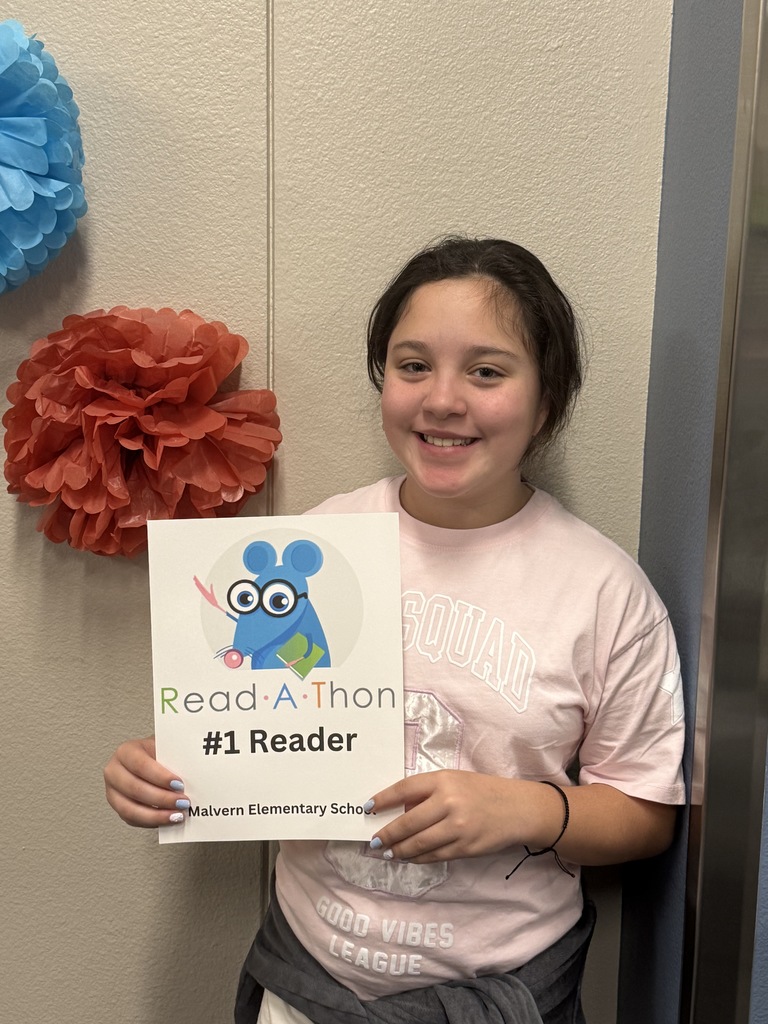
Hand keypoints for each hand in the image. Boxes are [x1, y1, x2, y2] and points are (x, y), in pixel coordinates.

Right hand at [104, 736, 187, 827]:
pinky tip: (167, 819)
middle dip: (161, 798)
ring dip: (156, 815)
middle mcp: (114, 772)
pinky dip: (152, 822)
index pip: (141, 765)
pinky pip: (132, 820)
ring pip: (130, 809)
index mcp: (125, 752)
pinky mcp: (118, 808)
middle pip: (135, 789)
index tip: (179, 784)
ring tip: (177, 816)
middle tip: (183, 802)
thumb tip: (193, 770)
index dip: (160, 777)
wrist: (151, 761)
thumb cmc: (159, 754)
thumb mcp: (165, 747)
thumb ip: (173, 756)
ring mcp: (113, 792)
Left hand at [367, 770, 536, 863]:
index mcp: (444, 780)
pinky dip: (418, 858)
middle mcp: (448, 803)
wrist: (518, 809)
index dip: (383, 800)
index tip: (367, 808)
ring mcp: (457, 828)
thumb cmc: (483, 791)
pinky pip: (434, 856)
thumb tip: (399, 810)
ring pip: (418, 844)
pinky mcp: (464, 848)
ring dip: (399, 850)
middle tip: (374, 841)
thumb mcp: (455, 780)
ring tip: (389, 852)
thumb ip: (428, 792)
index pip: (404, 789)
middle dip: (387, 834)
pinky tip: (410, 857)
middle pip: (407, 822)